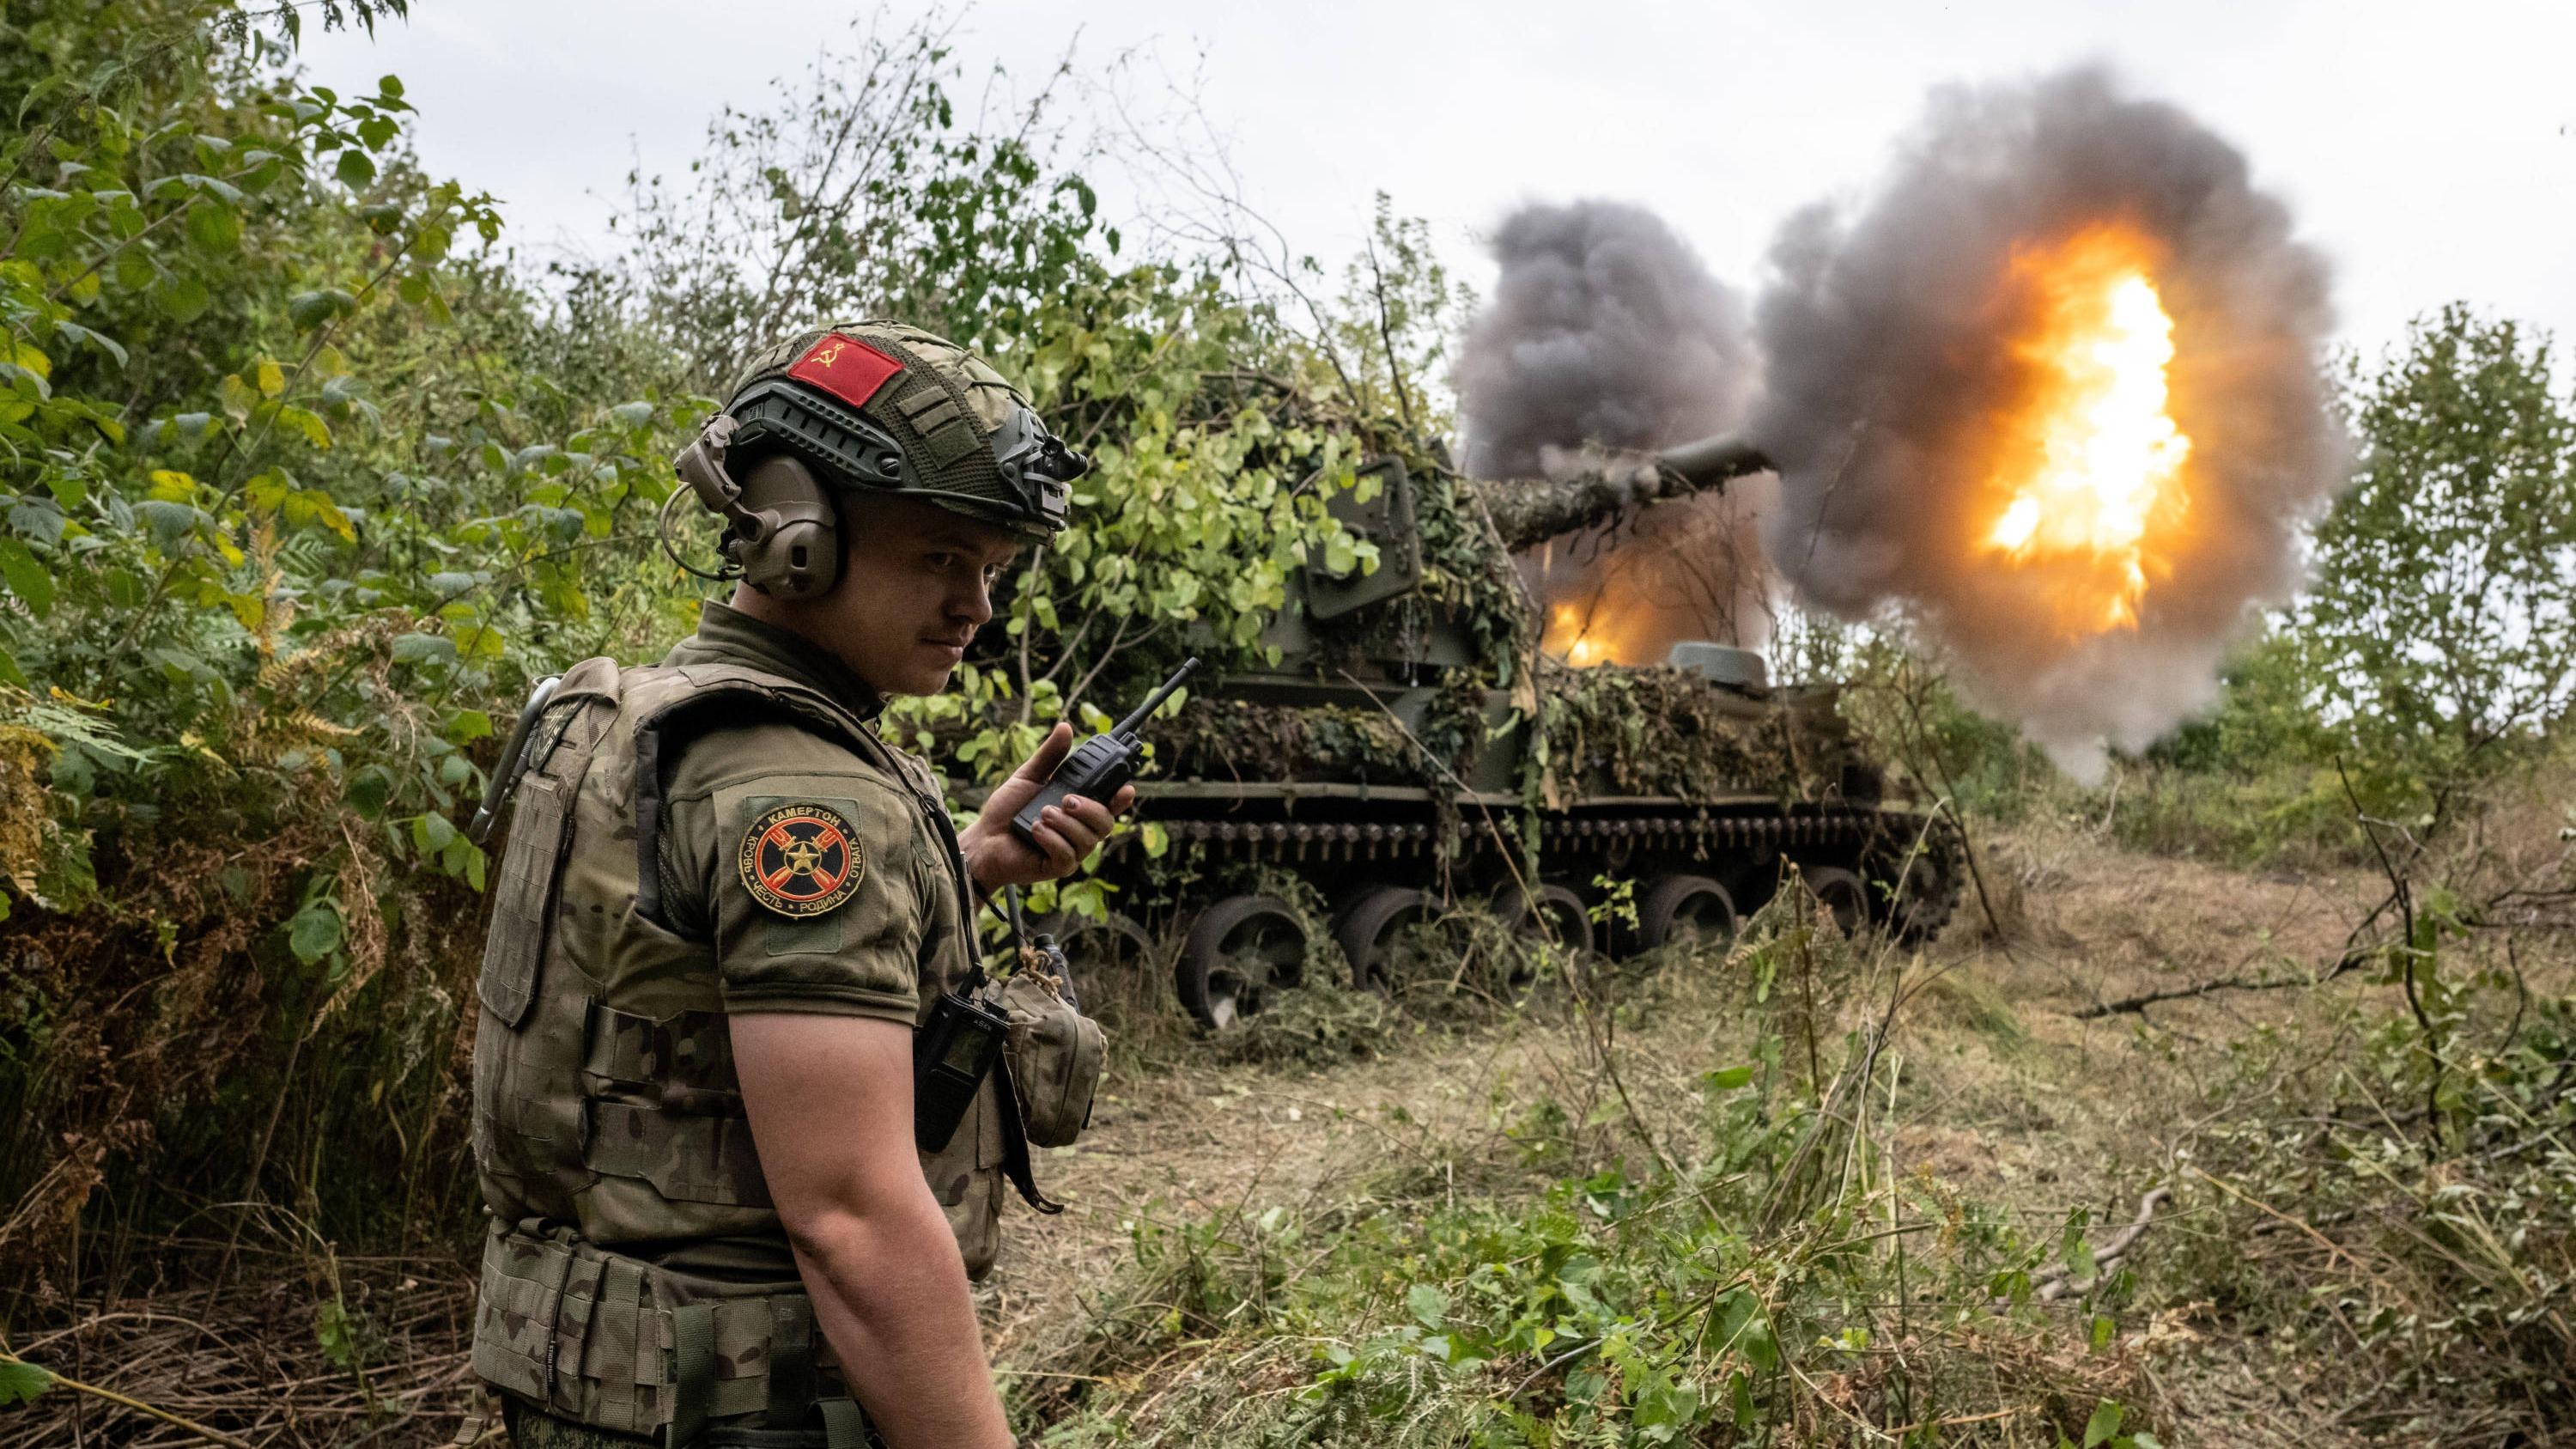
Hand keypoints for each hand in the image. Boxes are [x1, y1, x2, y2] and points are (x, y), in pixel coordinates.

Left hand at [959, 722, 1134, 896]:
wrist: (983, 838)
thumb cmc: (1007, 810)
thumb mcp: (1029, 776)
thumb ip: (1050, 756)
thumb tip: (1065, 728)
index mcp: (1078, 809)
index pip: (1109, 804)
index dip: (1122, 798)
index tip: (1125, 788)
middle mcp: (1080, 831)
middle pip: (1106, 822)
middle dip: (1089, 809)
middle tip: (1067, 799)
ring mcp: (1072, 851)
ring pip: (1088, 839)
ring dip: (1065, 823)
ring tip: (1043, 813)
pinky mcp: (1058, 868)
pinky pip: (1068, 855)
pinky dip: (1052, 839)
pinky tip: (1035, 831)